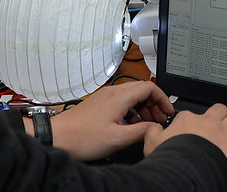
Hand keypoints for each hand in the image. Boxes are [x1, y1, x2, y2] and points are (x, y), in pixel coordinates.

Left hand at [49, 81, 173, 160]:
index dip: (163, 99)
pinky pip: (122, 102)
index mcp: (119, 96)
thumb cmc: (82, 137)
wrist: (57, 137)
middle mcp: (112, 93)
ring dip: (144, 109)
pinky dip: (132, 111)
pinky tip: (132, 125)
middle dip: (155, 104)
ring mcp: (105, 97)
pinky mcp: (99, 104)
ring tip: (148, 124)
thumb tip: (155, 128)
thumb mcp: (118, 138)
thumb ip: (141, 131)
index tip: (168, 111)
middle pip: (142, 90)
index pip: (150, 87)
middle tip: (160, 119)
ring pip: (132, 96)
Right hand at [143, 103, 226, 171]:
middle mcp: (207, 122)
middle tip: (222, 117)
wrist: (185, 169)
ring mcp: (223, 133)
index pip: (190, 114)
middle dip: (221, 112)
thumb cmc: (170, 158)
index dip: (192, 119)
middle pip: (218, 109)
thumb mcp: (151, 143)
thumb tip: (150, 129)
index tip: (192, 125)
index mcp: (188, 120)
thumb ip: (151, 133)